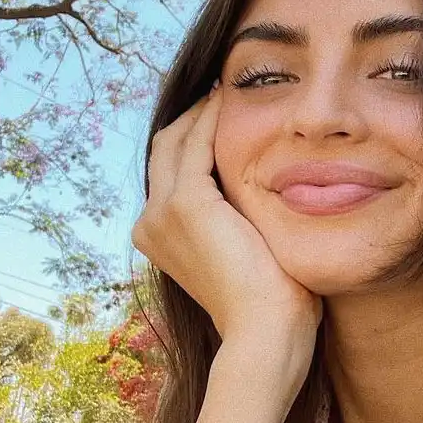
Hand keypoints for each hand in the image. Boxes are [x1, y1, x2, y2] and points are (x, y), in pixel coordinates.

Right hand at [132, 86, 321, 369]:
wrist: (265, 335)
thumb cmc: (271, 308)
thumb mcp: (250, 255)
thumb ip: (244, 224)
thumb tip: (272, 201)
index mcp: (160, 237)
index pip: (173, 172)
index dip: (195, 139)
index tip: (225, 114)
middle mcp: (150, 223)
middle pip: (166, 150)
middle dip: (193, 117)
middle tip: (224, 91)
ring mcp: (162, 213)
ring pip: (176, 140)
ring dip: (202, 111)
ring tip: (229, 87)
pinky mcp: (186, 204)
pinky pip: (196, 144)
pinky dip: (213, 118)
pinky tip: (233, 100)